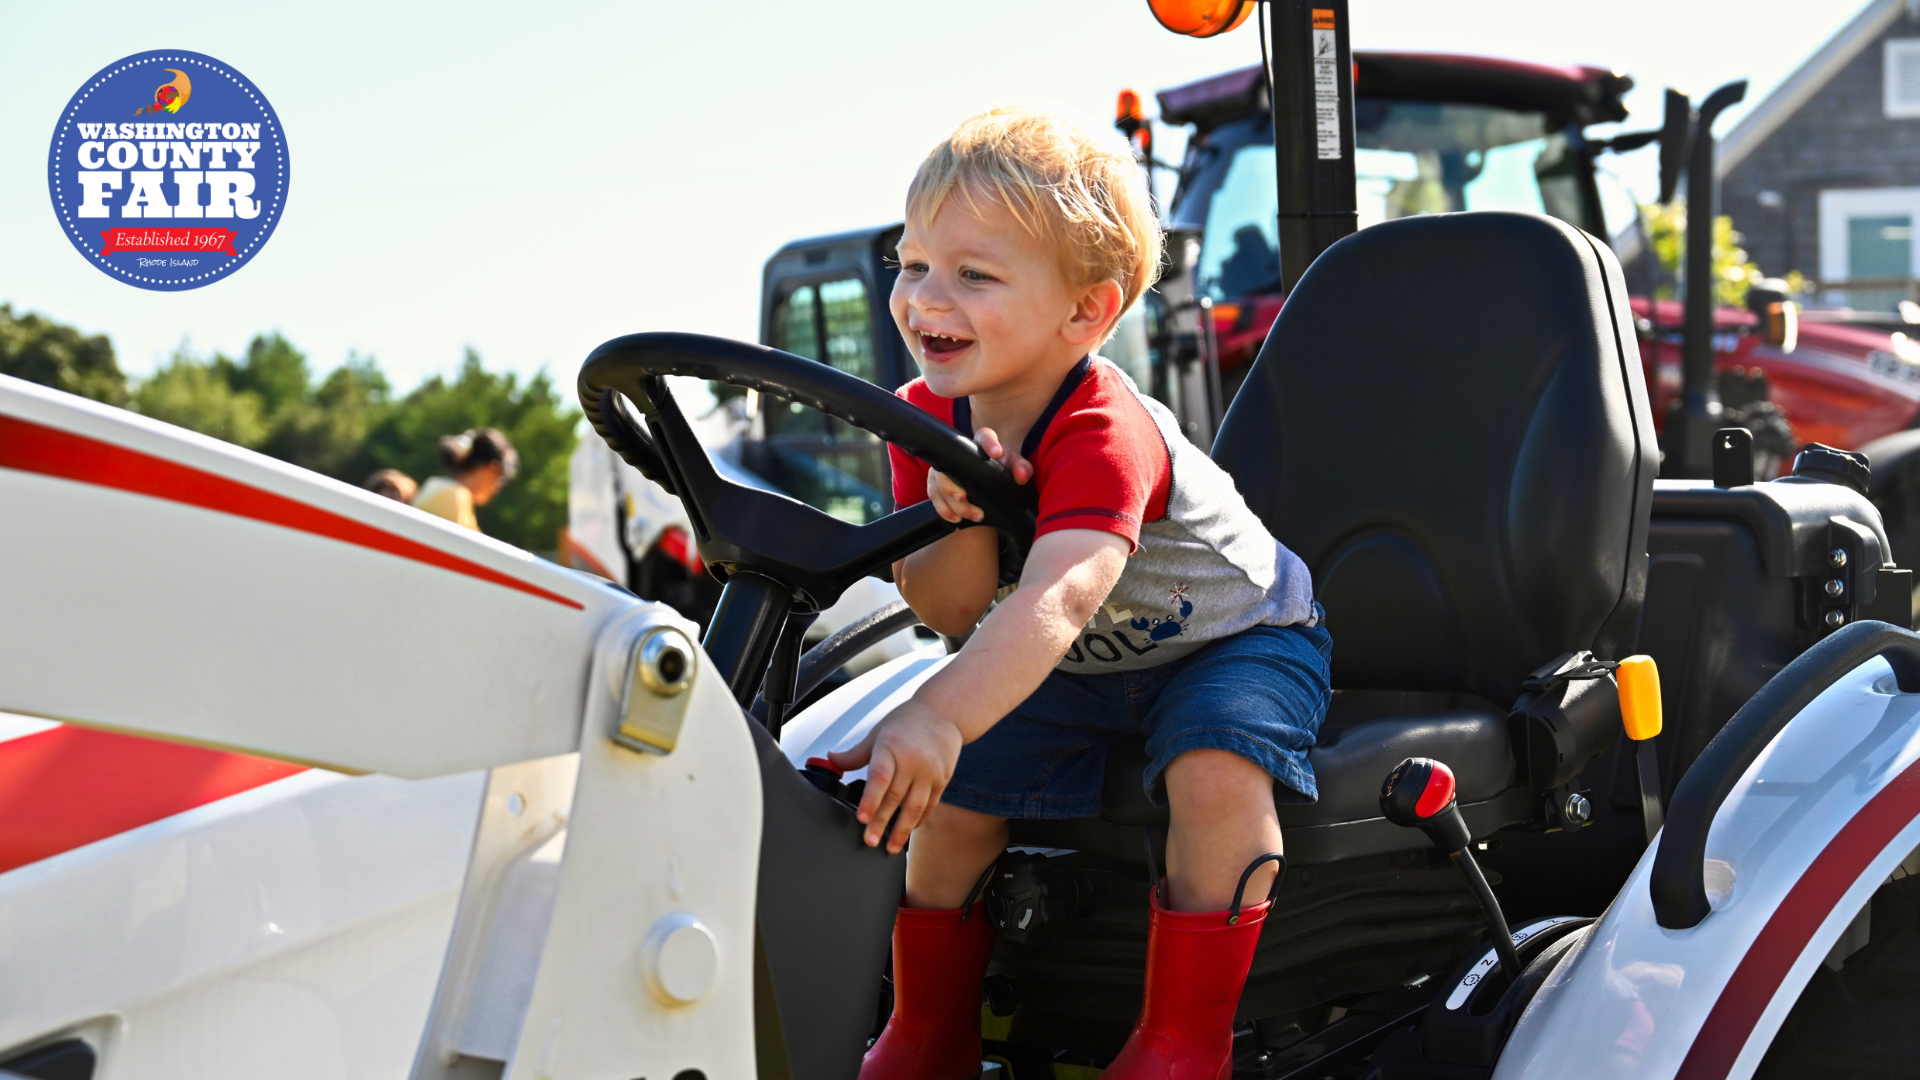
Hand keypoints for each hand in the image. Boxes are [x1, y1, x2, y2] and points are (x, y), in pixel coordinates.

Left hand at [828, 698, 965, 851]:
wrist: (943, 712)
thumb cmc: (907, 721)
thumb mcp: (878, 732)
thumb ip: (856, 753)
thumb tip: (832, 760)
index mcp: (891, 747)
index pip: (880, 777)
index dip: (871, 800)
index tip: (862, 819)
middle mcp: (912, 761)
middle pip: (895, 797)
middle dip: (881, 822)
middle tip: (870, 841)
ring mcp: (929, 772)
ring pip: (915, 807)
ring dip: (902, 830)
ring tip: (890, 847)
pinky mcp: (942, 780)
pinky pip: (929, 805)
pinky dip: (918, 821)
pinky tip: (907, 832)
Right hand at [926, 427, 1032, 523]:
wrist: (987, 478)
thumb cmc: (1001, 469)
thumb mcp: (1014, 467)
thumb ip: (1022, 469)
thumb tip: (1021, 476)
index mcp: (983, 443)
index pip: (985, 436)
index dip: (989, 443)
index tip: (996, 453)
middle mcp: (960, 452)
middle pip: (951, 466)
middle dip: (953, 484)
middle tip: (964, 497)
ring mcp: (945, 467)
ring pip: (940, 484)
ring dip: (953, 503)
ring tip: (974, 515)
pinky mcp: (937, 482)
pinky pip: (934, 495)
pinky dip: (943, 509)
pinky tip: (956, 519)